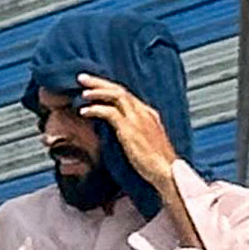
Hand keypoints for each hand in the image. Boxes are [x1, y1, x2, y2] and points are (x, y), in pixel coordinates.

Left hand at [77, 75, 181, 194]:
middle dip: (100, 83)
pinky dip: (96, 109)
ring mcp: (138, 119)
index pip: (126, 94)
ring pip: (116, 96)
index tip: (93, 85)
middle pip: (120, 90)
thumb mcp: (142, 141)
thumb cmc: (154, 162)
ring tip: (82, 92)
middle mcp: (144, 112)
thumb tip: (114, 129)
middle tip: (82, 78)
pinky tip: (84, 111)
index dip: (108, 88)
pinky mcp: (130, 129)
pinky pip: (110, 113)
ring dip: (97, 91)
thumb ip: (130, 131)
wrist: (166, 171)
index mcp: (148, 114)